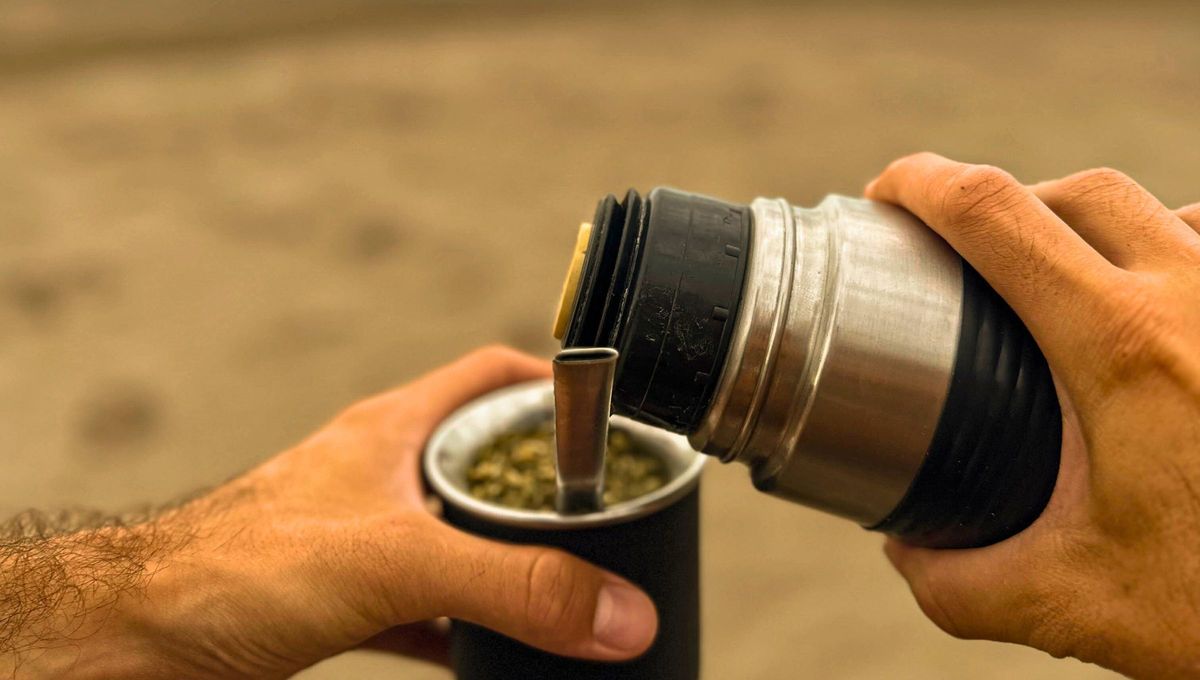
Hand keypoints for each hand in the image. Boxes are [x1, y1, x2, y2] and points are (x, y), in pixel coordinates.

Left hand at [10, 346, 656, 678]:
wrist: (134, 643)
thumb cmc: (232, 568)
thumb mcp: (395, 560)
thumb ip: (511, 585)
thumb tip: (620, 611)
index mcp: (394, 431)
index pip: (490, 376)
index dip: (554, 385)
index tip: (610, 419)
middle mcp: (381, 477)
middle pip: (485, 462)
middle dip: (548, 489)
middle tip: (604, 522)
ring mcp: (362, 540)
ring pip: (457, 539)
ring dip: (508, 563)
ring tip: (564, 587)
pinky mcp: (342, 603)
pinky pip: (424, 609)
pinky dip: (465, 629)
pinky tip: (491, 654)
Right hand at [866, 154, 1199, 678]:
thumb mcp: (1069, 606)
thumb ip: (959, 583)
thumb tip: (906, 550)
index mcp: (1121, 348)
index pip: (997, 215)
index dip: (924, 184)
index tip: (886, 193)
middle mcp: (1193, 299)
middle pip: (1073, 190)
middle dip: (997, 201)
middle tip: (954, 248)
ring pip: (1154, 208)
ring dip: (1084, 221)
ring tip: (1047, 274)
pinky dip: (1161, 247)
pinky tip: (1144, 297)